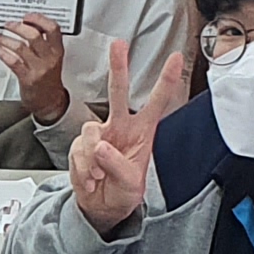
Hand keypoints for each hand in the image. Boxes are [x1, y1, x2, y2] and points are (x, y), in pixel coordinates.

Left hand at [0, 9, 67, 121]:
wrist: (49, 102)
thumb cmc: (49, 79)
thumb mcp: (53, 58)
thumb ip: (44, 42)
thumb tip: (27, 24)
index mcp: (57, 50)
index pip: (53, 29)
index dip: (39, 19)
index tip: (27, 16)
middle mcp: (49, 58)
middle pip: (34, 35)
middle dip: (18, 27)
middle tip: (8, 24)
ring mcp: (39, 69)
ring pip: (20, 47)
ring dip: (6, 39)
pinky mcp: (28, 79)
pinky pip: (12, 61)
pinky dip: (2, 53)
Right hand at [67, 38, 189, 234]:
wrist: (101, 208)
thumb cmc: (122, 193)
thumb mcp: (130, 184)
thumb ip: (117, 165)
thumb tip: (101, 147)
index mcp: (142, 133)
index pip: (156, 102)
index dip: (166, 80)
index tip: (176, 59)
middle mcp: (120, 128)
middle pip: (118, 93)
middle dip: (118, 68)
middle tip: (118, 45)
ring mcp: (99, 136)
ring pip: (90, 131)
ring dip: (92, 157)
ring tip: (98, 176)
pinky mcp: (80, 146)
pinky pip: (77, 152)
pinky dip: (82, 169)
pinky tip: (90, 180)